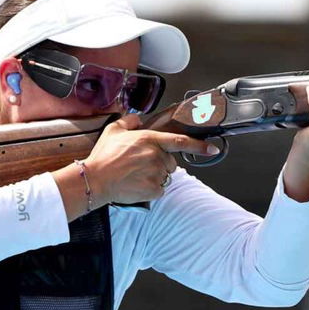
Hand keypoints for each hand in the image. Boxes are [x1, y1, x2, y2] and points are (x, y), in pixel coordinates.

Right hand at [85, 114, 218, 204]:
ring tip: (135, 174)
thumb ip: (130, 121)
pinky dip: (150, 189)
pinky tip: (136, 184)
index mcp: (151, 139)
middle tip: (139, 165)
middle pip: (170, 162)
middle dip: (160, 163)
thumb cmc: (103, 156)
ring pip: (165, 176)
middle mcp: (157, 156)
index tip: (213, 149)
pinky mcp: (154, 189)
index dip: (200, 146)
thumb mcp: (113, 130)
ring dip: (154, 176)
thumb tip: (139, 119)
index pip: (181, 141)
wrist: (95, 180)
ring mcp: (157, 173)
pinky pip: (159, 189)